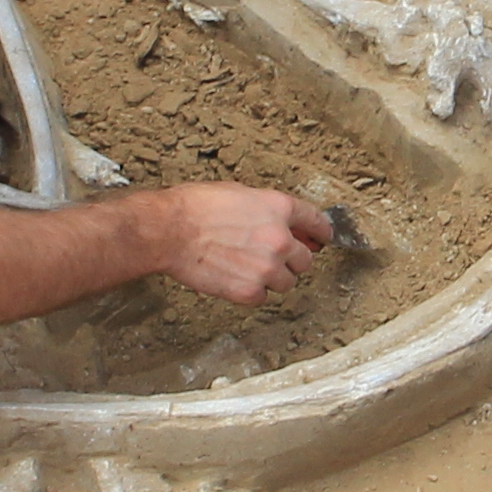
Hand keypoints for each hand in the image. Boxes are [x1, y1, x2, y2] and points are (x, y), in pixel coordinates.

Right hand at [156, 185, 335, 302]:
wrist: (170, 231)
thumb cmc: (196, 207)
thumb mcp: (240, 194)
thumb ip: (268, 210)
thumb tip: (286, 224)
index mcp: (280, 208)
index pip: (317, 222)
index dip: (322, 232)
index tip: (322, 239)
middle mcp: (280, 239)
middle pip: (306, 260)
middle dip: (290, 260)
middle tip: (268, 257)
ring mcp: (267, 267)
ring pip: (287, 282)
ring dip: (272, 278)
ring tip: (245, 268)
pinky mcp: (250, 291)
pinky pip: (263, 297)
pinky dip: (252, 292)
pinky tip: (234, 278)